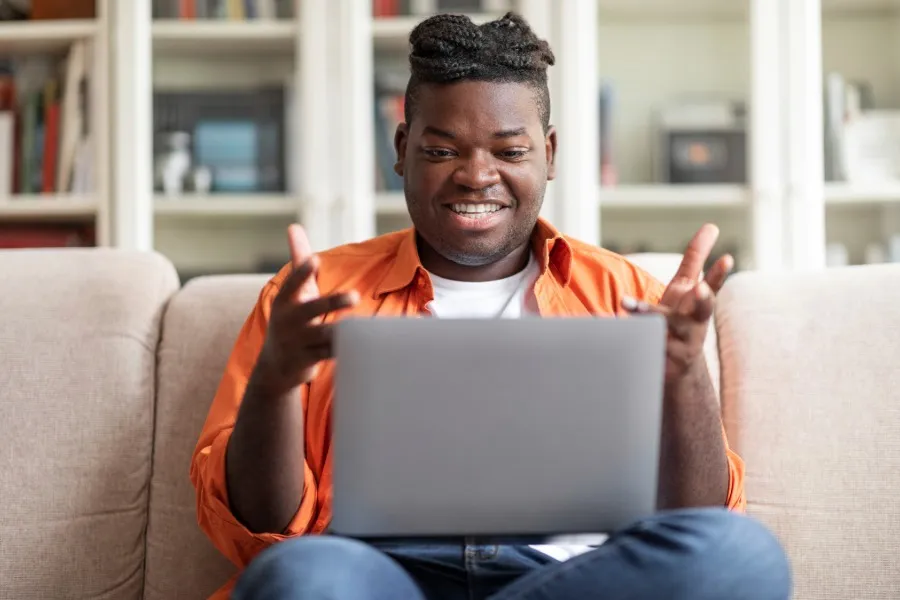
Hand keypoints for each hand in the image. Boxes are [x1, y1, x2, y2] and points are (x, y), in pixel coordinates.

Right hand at [255, 224, 358, 393]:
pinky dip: (348, 349)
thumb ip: (298, 261)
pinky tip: (367, 344)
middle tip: (355, 295)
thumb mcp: (292, 292)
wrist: (276, 365)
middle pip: (312, 310)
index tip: (314, 260)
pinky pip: (332, 353)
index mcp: (285, 301)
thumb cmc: (291, 318)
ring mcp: (299, 342)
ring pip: (326, 335)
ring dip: (344, 331)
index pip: (293, 283)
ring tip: (364, 325)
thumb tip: (294, 226)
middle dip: (332, 303)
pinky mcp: (310, 360)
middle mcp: (290, 321)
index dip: (302, 272)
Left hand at [622, 224, 732, 383]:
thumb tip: (711, 225)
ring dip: (647, 315)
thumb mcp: (686, 289)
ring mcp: (678, 346)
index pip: (712, 287)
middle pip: (700, 314)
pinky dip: (618, 332)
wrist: (675, 369)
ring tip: (626, 301)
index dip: (719, 275)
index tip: (726, 259)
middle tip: (701, 290)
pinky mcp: (657, 360)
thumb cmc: (680, 319)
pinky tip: (601, 319)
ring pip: (662, 329)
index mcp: (698, 307)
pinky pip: (636, 344)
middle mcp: (693, 326)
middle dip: (702, 301)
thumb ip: (696, 259)